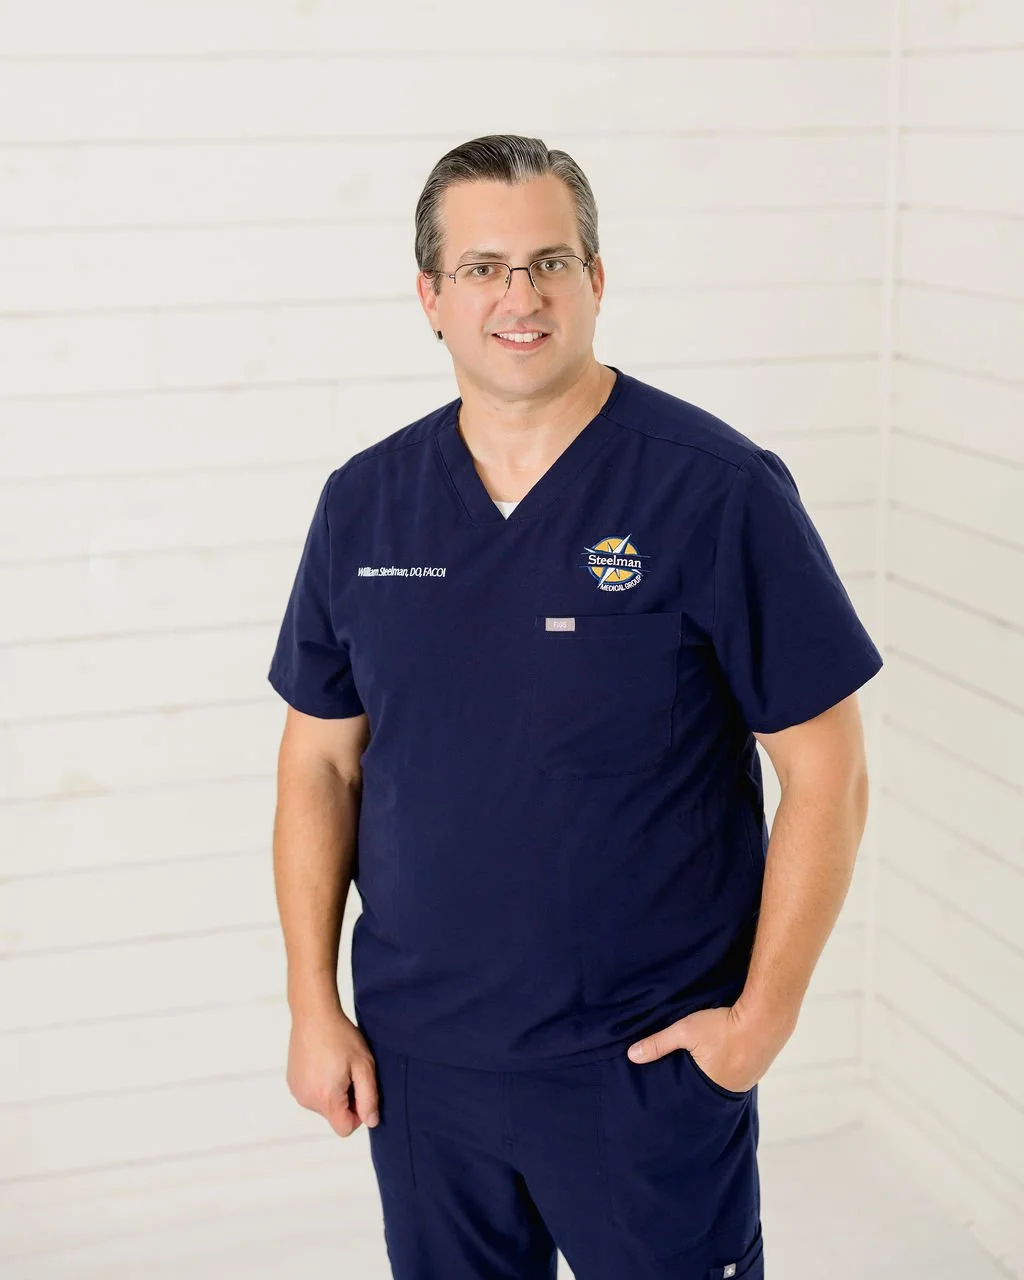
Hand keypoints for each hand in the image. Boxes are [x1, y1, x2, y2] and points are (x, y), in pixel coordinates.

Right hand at [287, 1007, 379, 1136]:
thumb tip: (371, 1121)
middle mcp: (307, 1100)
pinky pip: (312, 1093)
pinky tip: (324, 1061)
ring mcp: (297, 1091)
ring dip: (333, 1091)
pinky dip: (320, 1083)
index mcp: (326, 1099)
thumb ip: (369, 1098)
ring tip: (336, 1064)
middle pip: (334, 1116)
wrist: (314, 1014)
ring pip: (323, 1104)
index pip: (345, 1128)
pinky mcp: (292, 1082)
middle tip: (349, 1071)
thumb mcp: (364, 1065)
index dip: (358, 1114)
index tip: (359, 1090)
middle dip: (346, 1100)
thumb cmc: (340, 1036)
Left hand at [626, 1004, 787, 1093]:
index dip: (683, 1095)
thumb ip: (658, 1043)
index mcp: (713, 1088)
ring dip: (717, 1075)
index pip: (692, 1099)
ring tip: (707, 1068)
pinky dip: (732, 1066)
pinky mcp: (760, 1067)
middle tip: (687, 1080)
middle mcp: (733, 1090)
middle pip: (710, 1092)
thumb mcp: (685, 1030)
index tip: (673, 1095)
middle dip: (698, 1086)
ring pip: (726, 1082)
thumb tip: (632, 1055)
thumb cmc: (723, 1024)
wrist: (766, 1015)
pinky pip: (742, 1072)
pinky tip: (728, 1057)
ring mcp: (749, 1080)